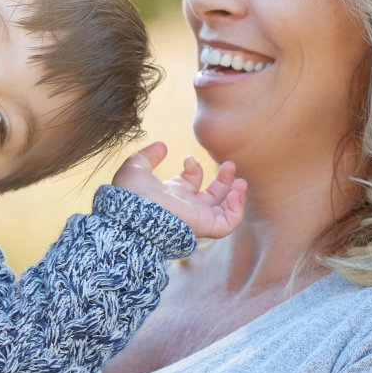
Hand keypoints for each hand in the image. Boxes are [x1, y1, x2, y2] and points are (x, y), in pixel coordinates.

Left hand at [112, 141, 245, 239]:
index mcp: (171, 195)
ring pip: (224, 210)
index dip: (194, 168)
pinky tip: (235, 192)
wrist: (133, 213)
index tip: (187, 159)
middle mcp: (186, 207)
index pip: (191, 183)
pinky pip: (228, 223)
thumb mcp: (136, 168)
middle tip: (229, 164)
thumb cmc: (131, 194)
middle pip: (212, 196)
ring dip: (235, 194)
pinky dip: (236, 208)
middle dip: (223, 179)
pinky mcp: (205, 226)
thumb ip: (148, 155)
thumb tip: (162, 146)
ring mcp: (197, 217)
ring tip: (240, 180)